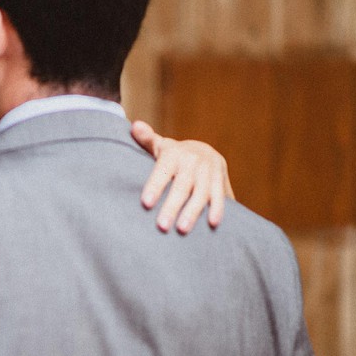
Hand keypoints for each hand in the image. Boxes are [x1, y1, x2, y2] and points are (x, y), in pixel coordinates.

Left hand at [132, 119, 235, 233]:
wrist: (204, 151)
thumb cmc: (173, 155)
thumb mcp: (161, 146)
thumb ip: (147, 139)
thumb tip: (135, 126)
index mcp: (174, 154)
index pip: (163, 170)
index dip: (155, 186)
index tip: (146, 203)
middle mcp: (192, 161)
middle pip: (181, 186)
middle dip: (172, 206)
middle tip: (162, 226)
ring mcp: (208, 171)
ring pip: (200, 193)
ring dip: (192, 212)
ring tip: (182, 229)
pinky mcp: (220, 180)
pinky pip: (219, 195)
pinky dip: (217, 208)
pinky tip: (212, 224)